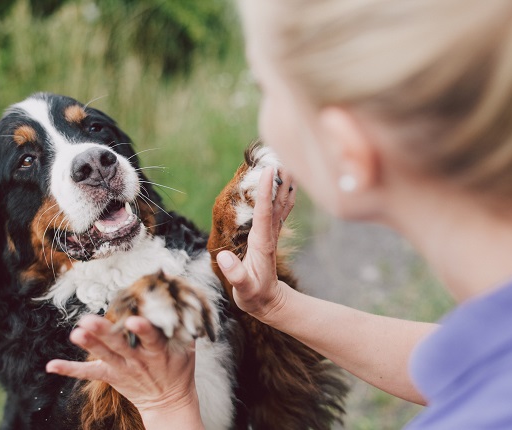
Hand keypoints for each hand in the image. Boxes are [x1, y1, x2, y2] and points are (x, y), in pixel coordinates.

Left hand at [46, 314, 198, 414]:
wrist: (169, 400)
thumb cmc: (178, 367)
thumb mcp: (187, 347)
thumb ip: (183, 324)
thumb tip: (177, 297)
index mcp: (158, 350)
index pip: (151, 337)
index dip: (142, 329)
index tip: (132, 320)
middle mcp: (138, 359)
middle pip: (120, 345)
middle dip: (104, 333)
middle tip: (89, 321)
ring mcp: (122, 368)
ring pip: (104, 355)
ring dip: (89, 344)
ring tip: (76, 333)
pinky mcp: (110, 376)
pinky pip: (88, 373)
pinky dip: (69, 370)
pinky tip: (51, 365)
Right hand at [216, 168, 294, 321]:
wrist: (268, 303)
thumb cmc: (253, 296)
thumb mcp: (243, 290)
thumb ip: (235, 274)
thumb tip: (224, 256)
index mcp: (261, 243)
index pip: (263, 212)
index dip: (265, 192)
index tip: (268, 171)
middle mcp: (269, 234)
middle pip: (277, 202)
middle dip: (280, 179)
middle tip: (282, 153)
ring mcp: (271, 234)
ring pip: (280, 203)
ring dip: (284, 183)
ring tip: (287, 160)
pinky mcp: (270, 235)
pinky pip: (279, 210)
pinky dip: (283, 194)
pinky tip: (287, 184)